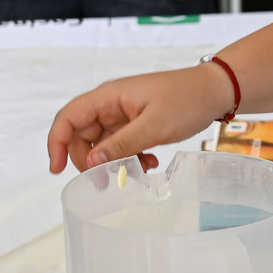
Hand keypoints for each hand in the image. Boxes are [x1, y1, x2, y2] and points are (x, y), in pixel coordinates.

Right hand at [48, 65, 228, 172]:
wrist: (216, 92)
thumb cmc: (187, 99)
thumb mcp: (153, 126)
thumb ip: (122, 144)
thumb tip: (92, 162)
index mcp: (108, 97)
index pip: (68, 118)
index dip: (57, 143)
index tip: (57, 169)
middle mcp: (111, 105)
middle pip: (82, 136)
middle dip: (90, 161)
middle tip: (108, 180)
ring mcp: (123, 115)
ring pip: (103, 144)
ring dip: (113, 162)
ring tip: (136, 172)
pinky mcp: (136, 124)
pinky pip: (121, 145)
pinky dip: (129, 158)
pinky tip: (148, 163)